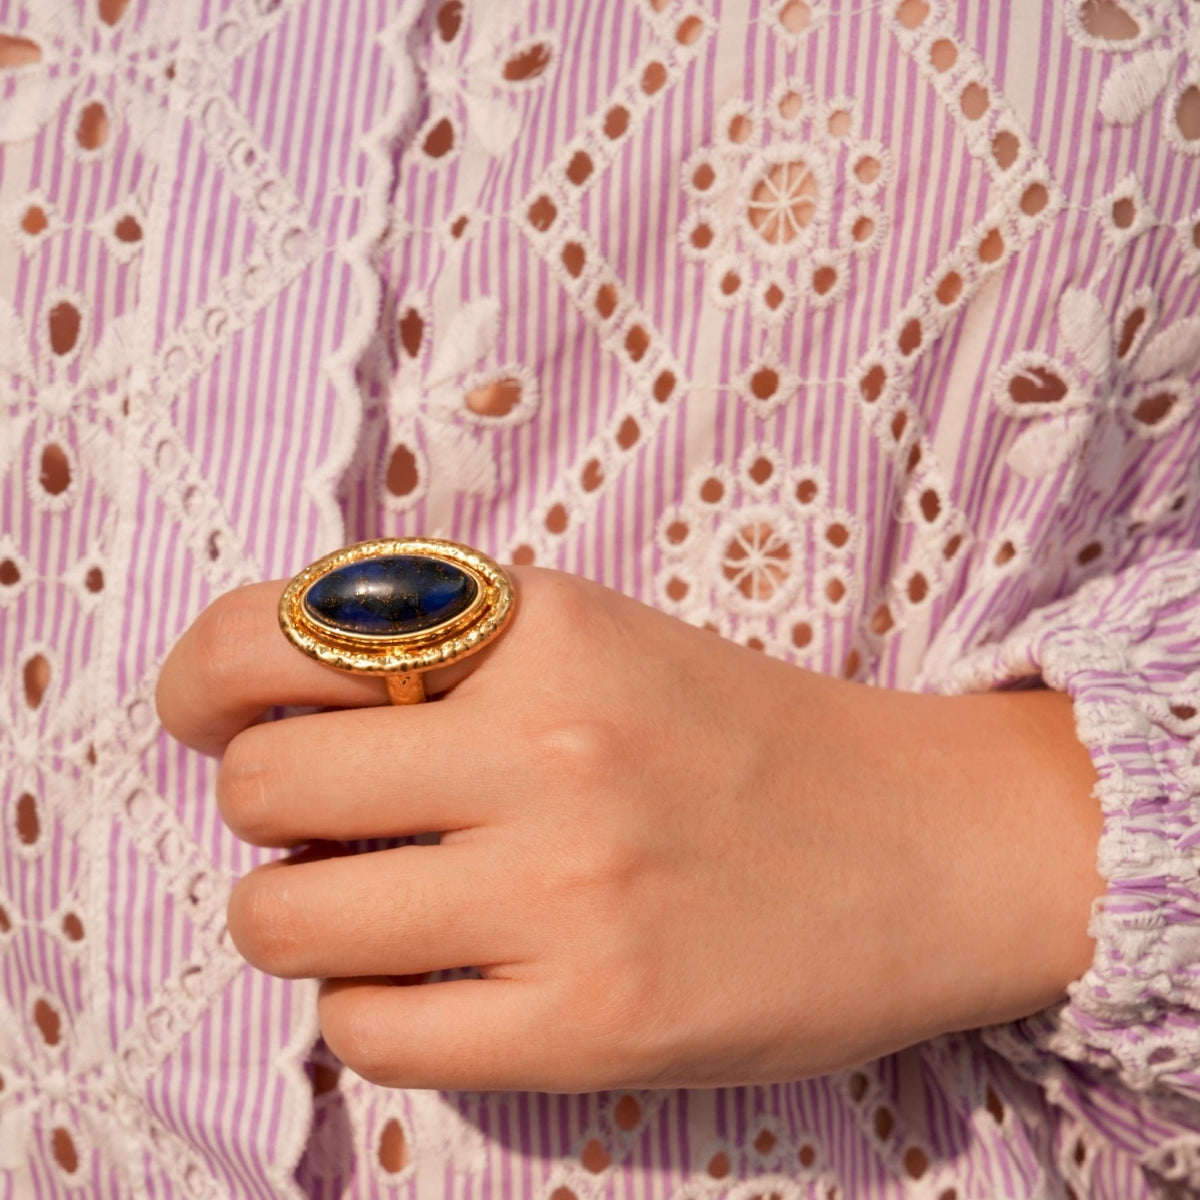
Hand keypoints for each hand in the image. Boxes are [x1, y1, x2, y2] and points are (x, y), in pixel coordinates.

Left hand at [157, 567, 1102, 1091]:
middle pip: (262, 788)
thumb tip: (277, 711)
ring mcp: (570, 898)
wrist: (928, 845)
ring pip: (288, 922)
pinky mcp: (593, 1029)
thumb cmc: (752, 739)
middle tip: (332, 825)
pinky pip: (371, 1033)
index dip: (208, 675)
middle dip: (268, 811)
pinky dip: (373, 1008)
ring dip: (304, 917)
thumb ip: (456, 657)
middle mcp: (552, 751)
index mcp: (548, 631)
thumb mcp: (606, 643)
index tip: (208, 709)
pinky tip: (441, 983)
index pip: (287, 631)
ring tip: (383, 909)